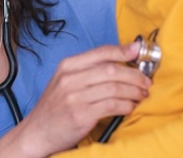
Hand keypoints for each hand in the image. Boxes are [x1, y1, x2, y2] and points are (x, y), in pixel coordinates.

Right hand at [0, 42, 150, 157]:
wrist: (37, 132)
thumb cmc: (55, 107)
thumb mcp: (65, 82)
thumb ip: (88, 70)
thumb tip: (119, 60)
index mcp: (67, 66)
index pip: (100, 52)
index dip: (123, 50)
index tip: (139, 51)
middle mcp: (69, 78)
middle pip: (111, 70)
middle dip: (134, 75)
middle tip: (146, 82)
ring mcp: (74, 96)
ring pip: (114, 87)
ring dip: (134, 91)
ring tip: (142, 95)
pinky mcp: (81, 115)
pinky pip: (112, 105)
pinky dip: (126, 106)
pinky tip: (130, 107)